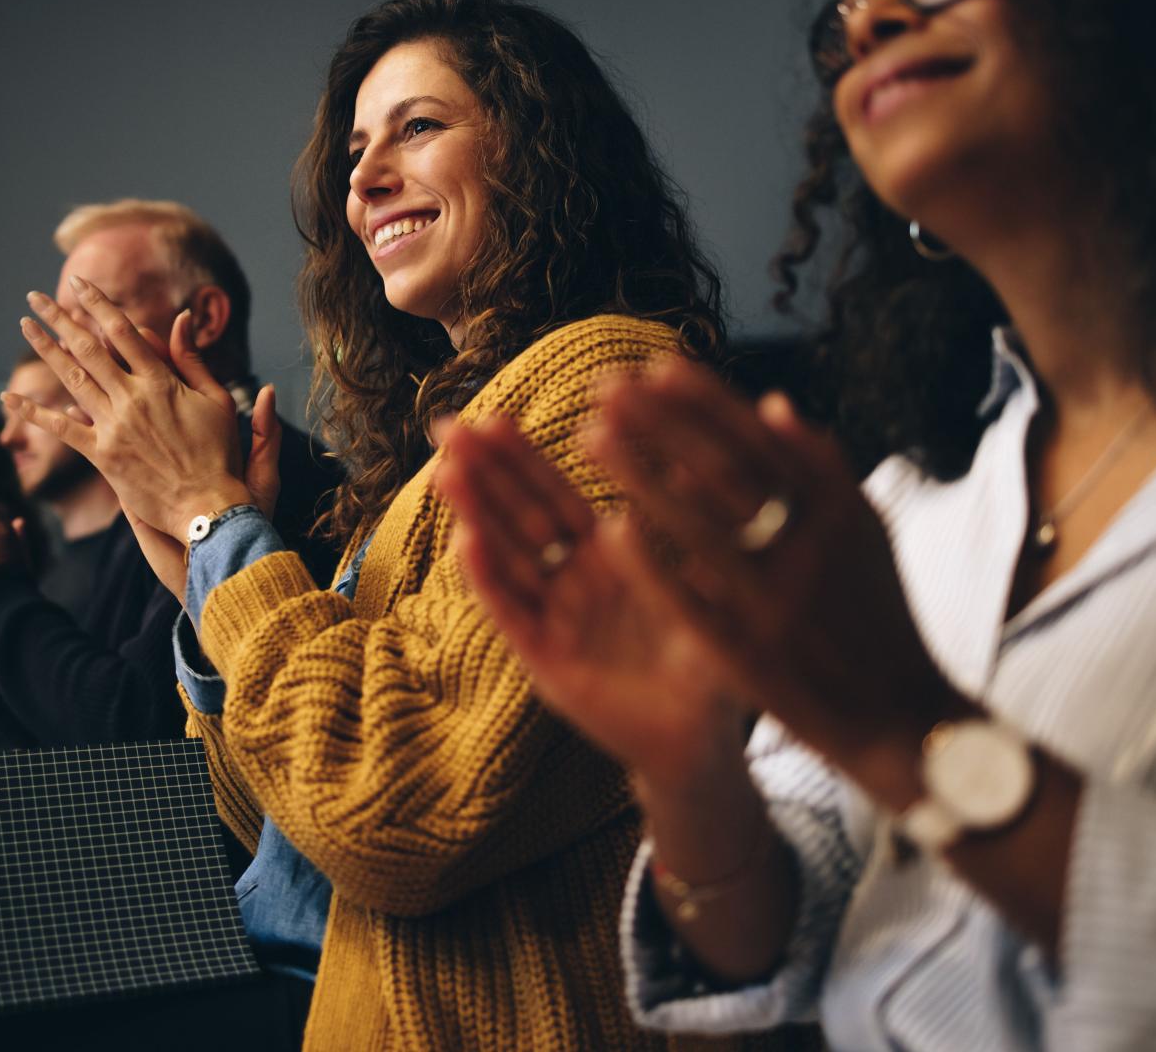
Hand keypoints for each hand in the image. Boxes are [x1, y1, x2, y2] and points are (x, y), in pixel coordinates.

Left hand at [4, 278, 261, 541]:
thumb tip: (181, 317)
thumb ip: (192, 358)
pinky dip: (33, 413)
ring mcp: (113, 426)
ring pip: (72, 378)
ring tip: (25, 325)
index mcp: (161, 381)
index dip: (98, 304)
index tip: (80, 284)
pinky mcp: (101, 455)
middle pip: (88, 347)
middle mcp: (132, 398)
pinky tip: (9, 398)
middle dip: (59, 318)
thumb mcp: (215, 399)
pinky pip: (61, 430)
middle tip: (35, 298)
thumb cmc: (218, 453)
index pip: (122, 331)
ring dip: (45, 349)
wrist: (207, 505)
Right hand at [434, 417, 748, 788]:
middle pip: (520, 517)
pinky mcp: (543, 660)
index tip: (494, 417)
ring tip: (446, 472)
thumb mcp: (704, 587)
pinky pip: (513, 613)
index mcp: (608, 555)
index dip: (523, 459)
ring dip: (475, 514)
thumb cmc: (709, 660)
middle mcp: (572, 581)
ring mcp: (554, 618)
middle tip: (447, 427)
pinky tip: (465, 542)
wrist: (699, 739)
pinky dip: (488, 579)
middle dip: (483, 473)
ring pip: (507, 557)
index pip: (557, 496)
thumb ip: (692, 530)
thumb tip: (695, 458)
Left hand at [587, 360, 966, 805]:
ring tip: (591, 435)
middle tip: (604, 385)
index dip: (704, 402)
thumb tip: (771, 402)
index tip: (653, 366)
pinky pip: (691, 599)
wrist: (904, 720)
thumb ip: (820, 468)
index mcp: (839, 511)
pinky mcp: (751, 654)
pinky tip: (611, 529)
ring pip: (698, 524)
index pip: (760, 441)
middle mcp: (811, 549)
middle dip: (661, 421)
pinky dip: (654, 562)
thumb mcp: (865, 533)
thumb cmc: (876, 615)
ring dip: (642, 475)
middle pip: (723, 469)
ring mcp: (779, 603)